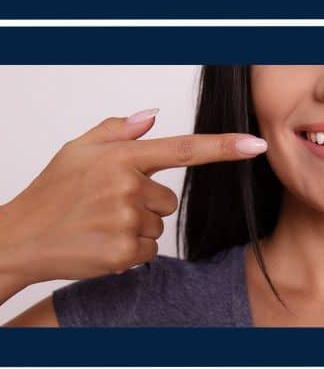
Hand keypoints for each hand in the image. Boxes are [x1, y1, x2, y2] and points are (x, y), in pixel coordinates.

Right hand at [0, 108, 266, 283]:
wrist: (19, 239)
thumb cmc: (51, 193)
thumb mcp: (78, 150)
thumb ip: (118, 130)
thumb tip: (153, 115)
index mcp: (120, 157)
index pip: (183, 148)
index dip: (223, 147)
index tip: (256, 144)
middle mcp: (126, 186)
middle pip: (169, 200)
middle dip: (145, 204)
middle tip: (107, 207)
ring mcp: (125, 221)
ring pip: (159, 226)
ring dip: (136, 228)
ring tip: (101, 224)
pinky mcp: (123, 252)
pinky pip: (149, 251)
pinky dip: (130, 251)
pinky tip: (101, 243)